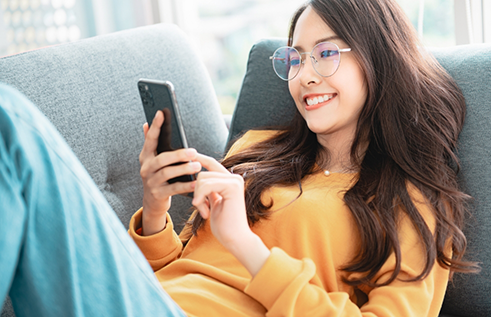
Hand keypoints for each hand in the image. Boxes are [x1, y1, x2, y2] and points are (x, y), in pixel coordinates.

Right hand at [139, 111, 201, 234]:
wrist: (153, 202)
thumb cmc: (158, 176)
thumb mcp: (153, 160)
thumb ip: (150, 143)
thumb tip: (145, 124)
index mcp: (146, 156)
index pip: (150, 139)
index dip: (155, 126)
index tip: (161, 113)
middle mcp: (146, 168)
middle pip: (162, 159)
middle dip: (178, 154)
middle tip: (193, 151)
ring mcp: (151, 182)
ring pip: (167, 173)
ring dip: (183, 169)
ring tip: (197, 166)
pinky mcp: (158, 194)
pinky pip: (173, 188)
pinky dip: (186, 186)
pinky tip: (196, 182)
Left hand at [192, 154, 270, 276]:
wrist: (234, 238)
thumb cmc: (224, 224)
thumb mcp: (212, 202)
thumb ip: (208, 188)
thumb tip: (197, 176)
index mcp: (230, 181)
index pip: (211, 164)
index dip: (199, 159)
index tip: (187, 154)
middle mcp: (234, 178)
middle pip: (202, 173)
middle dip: (196, 191)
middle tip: (201, 207)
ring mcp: (235, 181)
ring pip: (202, 179)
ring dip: (198, 197)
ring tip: (205, 211)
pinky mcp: (233, 186)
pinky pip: (207, 185)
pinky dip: (201, 198)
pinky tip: (204, 211)